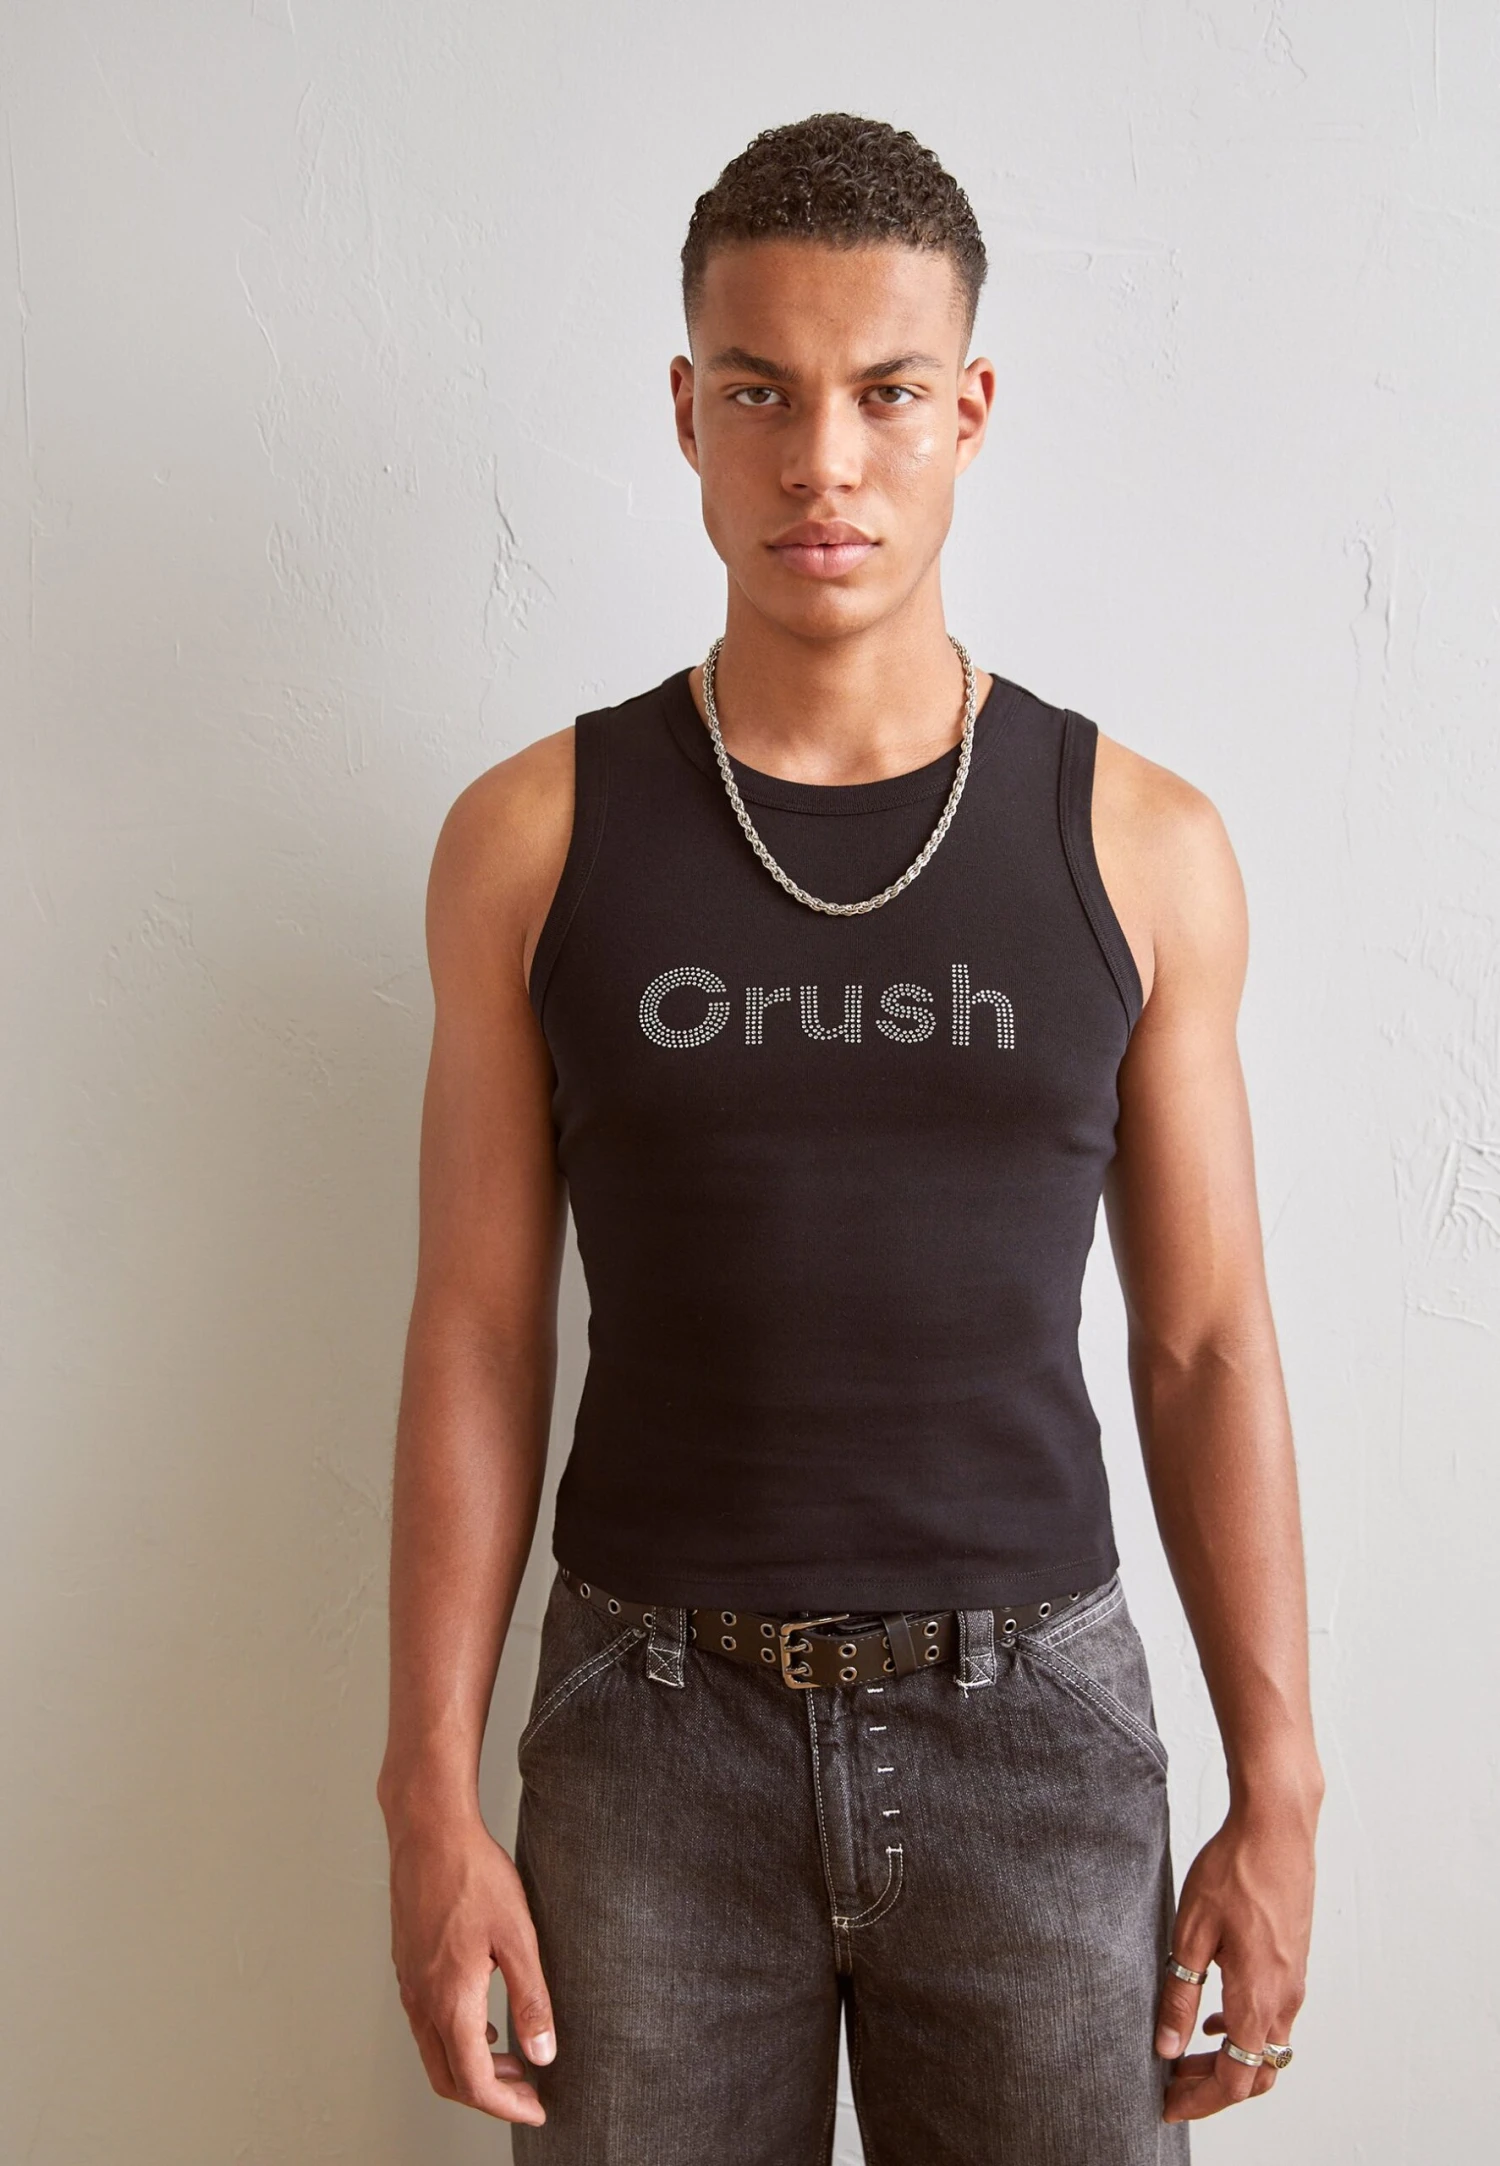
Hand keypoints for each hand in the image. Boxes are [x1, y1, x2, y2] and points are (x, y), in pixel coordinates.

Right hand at [386, 1808, 555, 2124]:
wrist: (429, 1831)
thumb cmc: (474, 1875)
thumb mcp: (518, 1937)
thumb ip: (531, 1999)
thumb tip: (544, 2053)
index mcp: (450, 2000)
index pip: (474, 2081)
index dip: (508, 2106)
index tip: (538, 2109)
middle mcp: (422, 2000)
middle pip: (448, 2077)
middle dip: (488, 2095)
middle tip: (528, 2091)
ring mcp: (409, 1983)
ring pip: (434, 2051)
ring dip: (471, 2067)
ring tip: (513, 2059)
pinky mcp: (407, 1964)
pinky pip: (426, 2022)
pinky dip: (455, 2038)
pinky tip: (484, 2021)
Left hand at [1155, 1797, 1315, 2123]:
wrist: (1277, 1827)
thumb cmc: (1234, 1870)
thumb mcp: (1191, 1933)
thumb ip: (1180, 1996)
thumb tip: (1167, 2048)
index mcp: (1258, 1998)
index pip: (1236, 2081)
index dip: (1200, 2101)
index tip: (1168, 2105)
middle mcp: (1285, 1998)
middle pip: (1257, 2074)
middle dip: (1215, 2087)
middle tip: (1174, 2084)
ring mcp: (1295, 1980)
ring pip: (1267, 2046)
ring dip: (1230, 2060)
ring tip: (1186, 2053)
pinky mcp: (1294, 1961)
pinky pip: (1274, 2017)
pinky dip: (1244, 2032)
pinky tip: (1214, 2015)